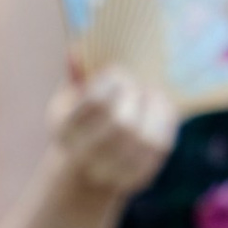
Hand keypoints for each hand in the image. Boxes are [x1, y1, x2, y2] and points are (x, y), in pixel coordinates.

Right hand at [48, 63, 176, 209]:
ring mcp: (110, 172)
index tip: (117, 74)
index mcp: (63, 129)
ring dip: (153, 109)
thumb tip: (76, 50)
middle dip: (135, 97)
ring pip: (144, 138)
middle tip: (137, 85)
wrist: (85, 170)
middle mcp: (82, 156)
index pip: (95, 101)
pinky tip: (159, 110)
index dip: (113, 81)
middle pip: (122, 123)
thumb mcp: (71, 97)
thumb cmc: (80, 122)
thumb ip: (76, 75)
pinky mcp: (135, 177)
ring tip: (151, 93)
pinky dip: (164, 124)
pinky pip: (158, 147)